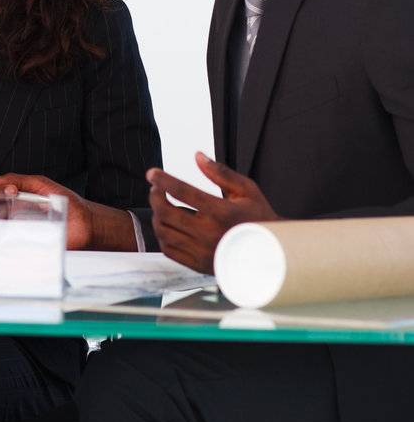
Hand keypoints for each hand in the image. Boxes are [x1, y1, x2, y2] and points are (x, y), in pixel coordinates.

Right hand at [0, 173, 137, 250]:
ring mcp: (22, 232)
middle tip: (7, 198)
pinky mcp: (28, 245)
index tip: (0, 190)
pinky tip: (20, 228)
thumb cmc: (67, 203)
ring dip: (4, 218)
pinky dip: (11, 236)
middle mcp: (17, 216)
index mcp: (18, 200)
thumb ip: (18, 179)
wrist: (86, 222)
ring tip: (20, 212)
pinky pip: (12, 244)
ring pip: (0, 227)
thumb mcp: (41, 184)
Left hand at [147, 152, 277, 272]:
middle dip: (155, 196)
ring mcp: (201, 251)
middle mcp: (208, 233)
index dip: (163, 180)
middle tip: (155, 188)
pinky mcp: (197, 264)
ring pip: (163, 231)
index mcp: (221, 212)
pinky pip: (168, 250)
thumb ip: (220, 173)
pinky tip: (168, 225)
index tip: (151, 173)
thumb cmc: (258, 218)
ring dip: (156, 215)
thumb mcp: (247, 190)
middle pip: (166, 212)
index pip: (182, 191)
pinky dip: (162, 235)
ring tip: (161, 205)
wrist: (269, 253)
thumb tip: (198, 157)